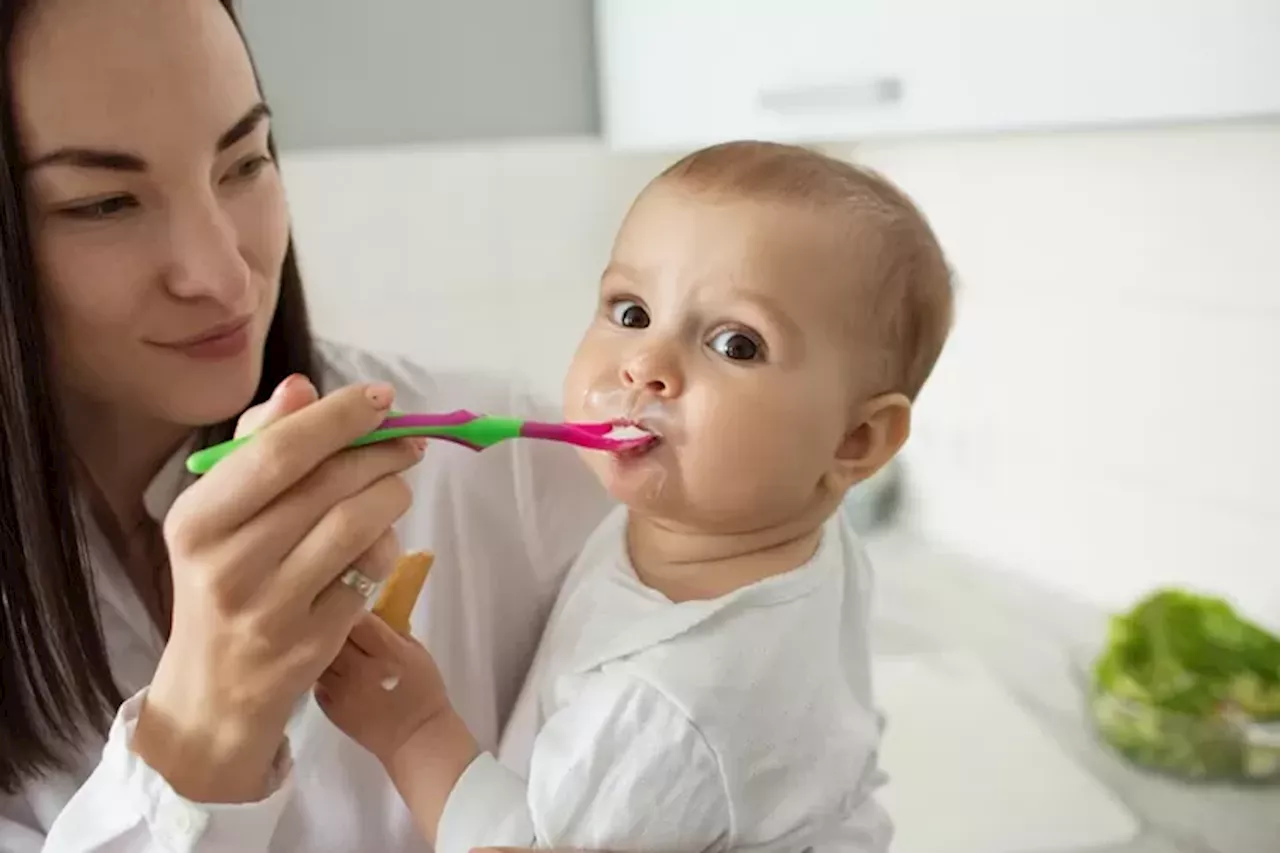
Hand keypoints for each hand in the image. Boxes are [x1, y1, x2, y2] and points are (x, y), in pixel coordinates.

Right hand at [132, 375, 425, 802]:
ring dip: (392, 496)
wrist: (214, 689)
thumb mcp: (218, 515)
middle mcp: (227, 565)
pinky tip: (378, 542)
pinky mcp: (313, 644)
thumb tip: (301, 388)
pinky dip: (385, 549)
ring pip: (358, 526)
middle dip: (381, 454)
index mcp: (197, 521)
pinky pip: (370, 575)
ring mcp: (271, 610)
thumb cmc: (222, 579)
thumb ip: (257, 446)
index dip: (338, 418)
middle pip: (328, 486)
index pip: (277, 452)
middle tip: (408, 442)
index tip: (380, 397)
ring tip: (396, 487)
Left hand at [316, 611, 450, 763]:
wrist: (416, 737)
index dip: (350, 608)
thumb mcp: (417, 652)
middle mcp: (361, 668)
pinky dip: (321, 673)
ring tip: (329, 646)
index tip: (350, 604)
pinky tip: (332, 672)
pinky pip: (316, 681)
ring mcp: (342, 690)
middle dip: (333, 625)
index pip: (358, 619)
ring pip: (318, 657)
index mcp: (388, 652)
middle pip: (333, 634)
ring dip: (322, 649)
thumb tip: (367, 613)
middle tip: (336, 622)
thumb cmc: (424, 691)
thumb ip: (392, 631)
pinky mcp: (329, 707)